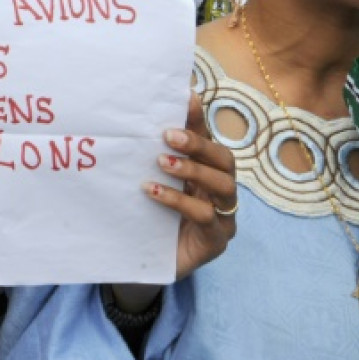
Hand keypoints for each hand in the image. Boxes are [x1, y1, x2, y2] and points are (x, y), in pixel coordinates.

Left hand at [149, 94, 237, 279]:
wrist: (147, 263)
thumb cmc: (151, 218)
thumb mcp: (150, 183)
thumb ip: (150, 158)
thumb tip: (134, 122)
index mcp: (206, 171)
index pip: (207, 138)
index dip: (198, 118)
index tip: (186, 96)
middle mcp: (220, 190)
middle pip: (224, 159)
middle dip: (198, 144)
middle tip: (167, 135)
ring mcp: (223, 216)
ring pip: (223, 185)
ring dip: (193, 170)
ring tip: (161, 162)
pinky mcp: (216, 240)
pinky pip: (206, 216)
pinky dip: (180, 201)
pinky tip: (153, 192)